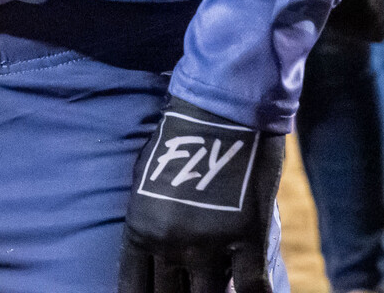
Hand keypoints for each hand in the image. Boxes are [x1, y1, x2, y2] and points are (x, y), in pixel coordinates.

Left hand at [119, 98, 283, 292]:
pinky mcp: (247, 240)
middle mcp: (169, 244)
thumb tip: (156, 253)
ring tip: (216, 291)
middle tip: (188, 292)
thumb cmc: (179, 137)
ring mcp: (208, 245)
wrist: (218, 110)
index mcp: (139, 229)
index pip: (132, 289)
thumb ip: (150, 221)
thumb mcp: (146, 179)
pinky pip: (252, 289)